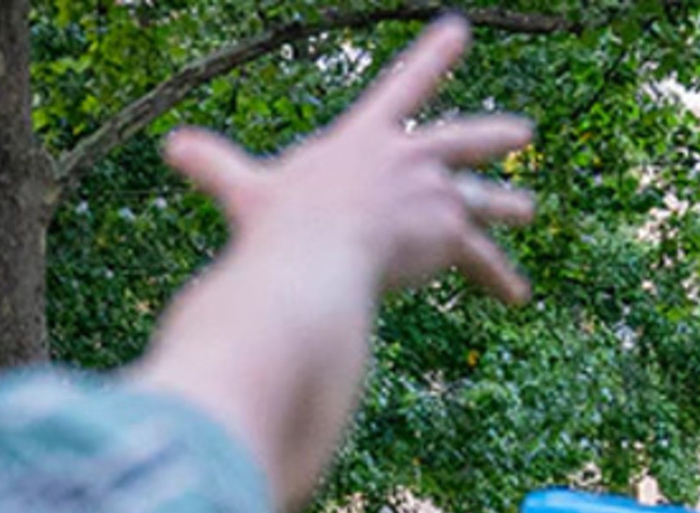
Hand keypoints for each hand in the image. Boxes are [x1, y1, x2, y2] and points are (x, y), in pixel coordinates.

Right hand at [163, 16, 534, 302]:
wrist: (316, 259)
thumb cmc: (278, 227)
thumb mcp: (246, 191)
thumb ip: (217, 168)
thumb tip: (171, 147)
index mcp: (365, 139)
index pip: (404, 85)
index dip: (434, 56)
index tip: (461, 30)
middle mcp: (408, 159)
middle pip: (459, 140)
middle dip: (491, 135)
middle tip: (522, 133)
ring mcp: (433, 195)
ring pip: (481, 200)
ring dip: (505, 206)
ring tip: (527, 209)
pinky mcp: (450, 235)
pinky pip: (482, 259)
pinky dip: (499, 278)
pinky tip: (517, 295)